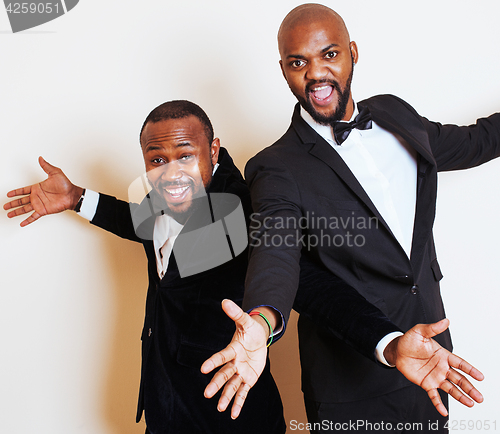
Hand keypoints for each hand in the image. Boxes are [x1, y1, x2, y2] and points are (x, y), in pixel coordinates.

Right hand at [4, 157, 82, 226]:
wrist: (72, 194)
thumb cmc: (66, 184)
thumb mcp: (55, 172)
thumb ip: (46, 166)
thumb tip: (40, 158)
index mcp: (37, 188)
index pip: (23, 190)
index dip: (15, 192)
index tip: (8, 194)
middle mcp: (37, 197)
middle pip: (21, 200)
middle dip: (12, 203)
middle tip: (5, 206)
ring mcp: (39, 204)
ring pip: (24, 209)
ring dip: (16, 211)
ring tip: (8, 214)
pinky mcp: (43, 210)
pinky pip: (33, 216)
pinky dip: (28, 220)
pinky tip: (22, 224)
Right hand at [201, 299, 268, 418]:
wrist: (259, 338)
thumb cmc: (250, 330)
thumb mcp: (245, 321)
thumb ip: (236, 313)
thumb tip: (224, 301)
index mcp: (233, 349)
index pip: (222, 356)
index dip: (213, 362)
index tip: (203, 368)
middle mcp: (234, 363)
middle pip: (224, 375)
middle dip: (216, 384)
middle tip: (207, 394)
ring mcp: (241, 372)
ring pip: (232, 386)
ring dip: (226, 397)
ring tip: (219, 407)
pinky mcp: (249, 379)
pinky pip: (243, 392)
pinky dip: (238, 403)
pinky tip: (233, 414)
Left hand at [385, 319, 483, 416]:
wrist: (397, 350)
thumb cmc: (409, 340)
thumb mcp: (420, 332)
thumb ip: (433, 328)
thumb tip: (446, 320)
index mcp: (443, 355)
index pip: (460, 363)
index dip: (470, 369)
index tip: (480, 377)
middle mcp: (442, 368)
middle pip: (459, 379)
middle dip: (470, 388)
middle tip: (480, 397)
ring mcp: (435, 377)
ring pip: (451, 389)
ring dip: (461, 396)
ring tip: (471, 404)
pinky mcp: (426, 384)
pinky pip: (434, 396)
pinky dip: (439, 404)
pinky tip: (444, 412)